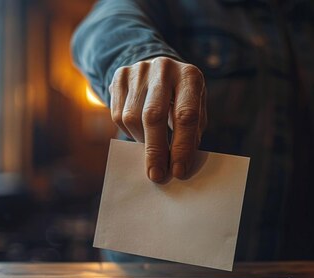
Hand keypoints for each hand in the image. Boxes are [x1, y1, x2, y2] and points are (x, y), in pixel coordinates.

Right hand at [109, 56, 206, 181]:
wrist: (158, 68)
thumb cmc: (182, 97)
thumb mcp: (196, 108)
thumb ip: (191, 133)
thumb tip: (179, 165)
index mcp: (189, 76)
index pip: (185, 115)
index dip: (182, 146)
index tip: (178, 170)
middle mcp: (164, 68)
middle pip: (153, 115)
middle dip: (155, 150)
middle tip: (157, 174)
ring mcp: (139, 70)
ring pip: (131, 117)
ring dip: (141, 141)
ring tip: (151, 150)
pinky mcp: (120, 76)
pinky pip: (117, 114)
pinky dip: (128, 131)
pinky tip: (139, 133)